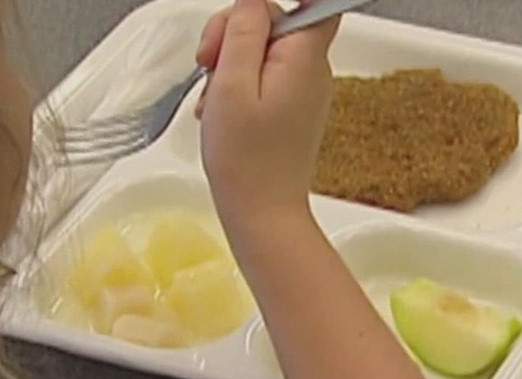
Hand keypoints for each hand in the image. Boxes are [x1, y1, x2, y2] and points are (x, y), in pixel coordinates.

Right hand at [196, 0, 339, 224]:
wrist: (262, 214)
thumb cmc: (246, 160)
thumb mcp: (231, 84)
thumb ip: (242, 31)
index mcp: (303, 56)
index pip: (314, 2)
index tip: (248, 12)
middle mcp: (312, 69)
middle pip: (274, 20)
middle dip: (234, 32)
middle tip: (207, 62)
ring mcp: (304, 90)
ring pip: (263, 49)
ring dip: (230, 63)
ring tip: (213, 99)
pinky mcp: (292, 108)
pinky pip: (263, 77)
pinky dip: (237, 85)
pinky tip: (221, 110)